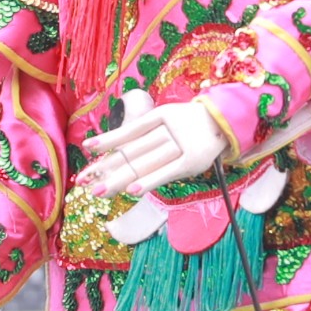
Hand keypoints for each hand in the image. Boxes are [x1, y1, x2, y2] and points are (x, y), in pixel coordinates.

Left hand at [79, 93, 223, 198]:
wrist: (228, 120)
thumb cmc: (195, 123)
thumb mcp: (171, 118)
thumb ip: (149, 131)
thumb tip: (120, 148)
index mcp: (159, 118)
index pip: (128, 133)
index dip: (106, 142)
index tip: (86, 150)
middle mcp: (165, 131)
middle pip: (131, 151)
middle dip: (105, 167)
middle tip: (83, 181)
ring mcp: (178, 146)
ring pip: (143, 163)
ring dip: (120, 179)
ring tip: (99, 192)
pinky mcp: (190, 162)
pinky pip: (166, 172)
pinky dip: (148, 181)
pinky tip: (131, 191)